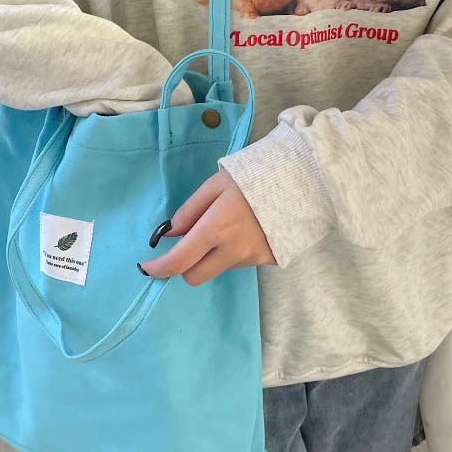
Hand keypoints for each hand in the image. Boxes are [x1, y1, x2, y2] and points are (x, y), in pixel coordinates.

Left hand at [137, 168, 275, 285]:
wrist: (303, 179)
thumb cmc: (255, 175)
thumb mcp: (216, 183)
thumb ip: (189, 210)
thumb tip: (169, 234)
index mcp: (216, 229)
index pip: (179, 261)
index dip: (159, 267)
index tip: (148, 265)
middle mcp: (233, 250)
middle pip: (195, 276)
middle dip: (186, 264)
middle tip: (190, 242)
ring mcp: (253, 258)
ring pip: (219, 267)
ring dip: (215, 254)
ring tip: (232, 223)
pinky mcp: (269, 261)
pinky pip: (241, 261)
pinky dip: (237, 250)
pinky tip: (250, 228)